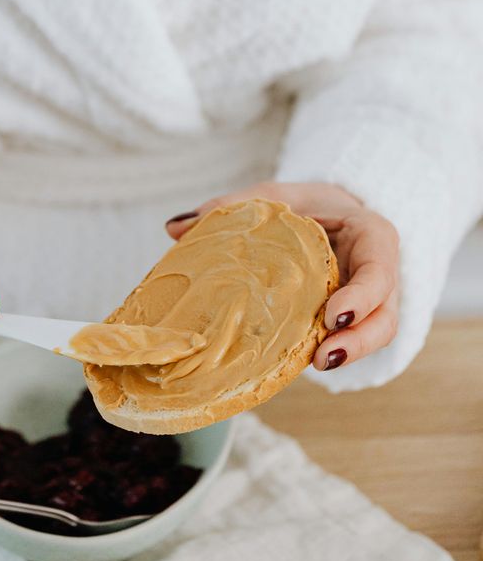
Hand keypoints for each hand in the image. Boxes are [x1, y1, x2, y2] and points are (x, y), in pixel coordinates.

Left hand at [165, 181, 398, 371]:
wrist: (326, 214)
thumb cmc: (303, 204)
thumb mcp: (274, 196)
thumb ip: (232, 206)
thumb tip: (174, 228)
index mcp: (370, 235)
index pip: (380, 268)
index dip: (364, 295)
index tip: (333, 314)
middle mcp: (378, 272)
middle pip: (385, 314)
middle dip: (359, 340)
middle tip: (322, 357)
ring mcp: (370, 301)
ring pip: (375, 335)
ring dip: (349, 353)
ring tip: (315, 364)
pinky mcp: (352, 321)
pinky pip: (349, 340)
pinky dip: (331, 351)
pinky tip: (300, 363)